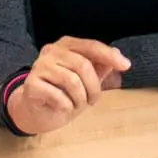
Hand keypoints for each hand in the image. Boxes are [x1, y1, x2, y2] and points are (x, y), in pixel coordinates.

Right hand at [6, 38, 129, 136]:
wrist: (36, 112)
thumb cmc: (63, 93)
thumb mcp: (86, 80)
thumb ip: (100, 67)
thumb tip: (118, 54)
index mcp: (66, 45)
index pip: (91, 46)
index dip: (109, 56)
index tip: (126, 66)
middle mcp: (51, 51)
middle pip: (83, 65)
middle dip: (94, 87)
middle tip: (93, 101)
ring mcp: (39, 66)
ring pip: (72, 81)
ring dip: (80, 99)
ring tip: (77, 105)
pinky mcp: (31, 84)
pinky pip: (58, 96)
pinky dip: (66, 106)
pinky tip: (63, 108)